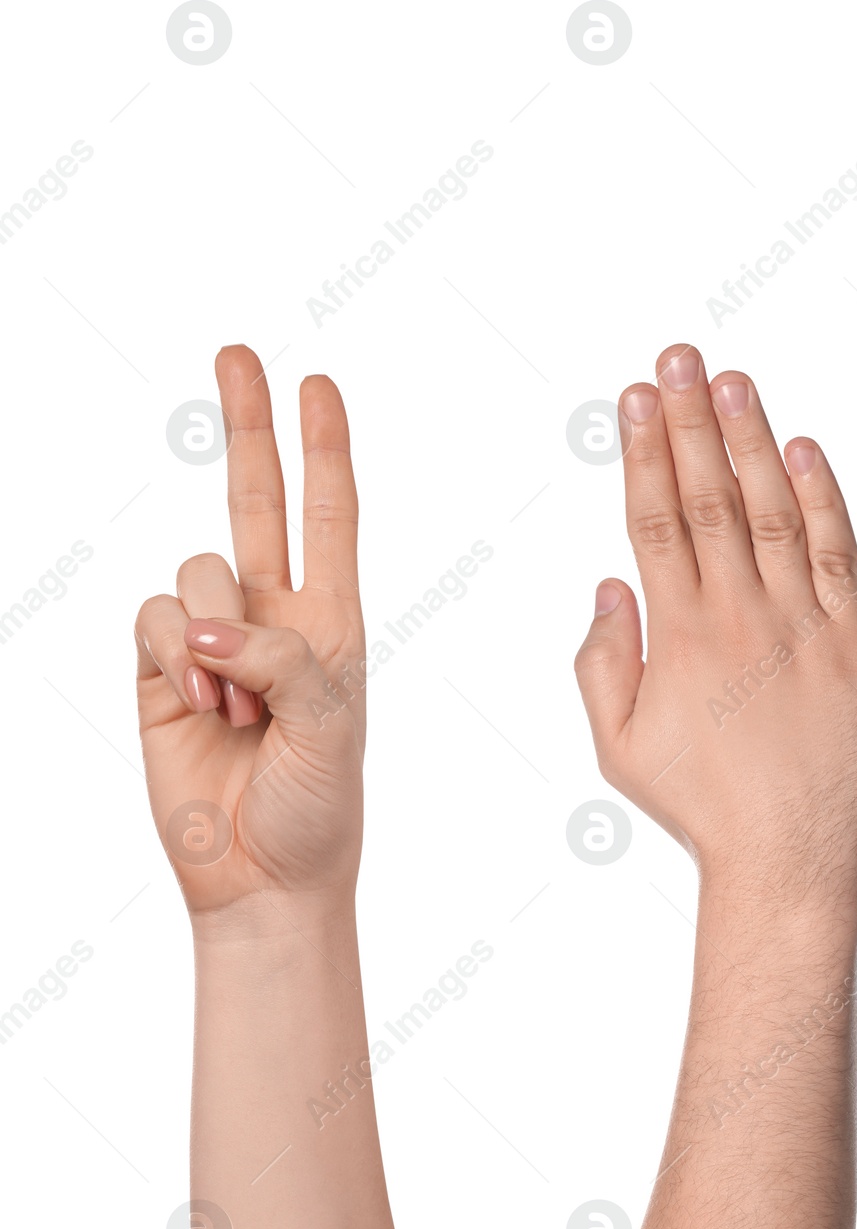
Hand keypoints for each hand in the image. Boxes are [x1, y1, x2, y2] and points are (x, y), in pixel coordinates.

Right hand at [135, 345, 365, 919]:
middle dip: (248, 427)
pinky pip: (150, 618)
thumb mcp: (332, 725)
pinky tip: (197, 708)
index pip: (330, 516)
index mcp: (333, 621)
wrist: (264, 875)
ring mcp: (212, 641)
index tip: (318, 385)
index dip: (324, 449)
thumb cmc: (320, 803)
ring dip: (213, 641)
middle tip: (237, 350)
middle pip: (257, 500)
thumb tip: (208, 623)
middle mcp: (272, 616)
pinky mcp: (158, 670)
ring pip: (196, 574)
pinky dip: (171, 657)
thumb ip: (282, 660)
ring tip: (239, 712)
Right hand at [573, 344, 856, 899]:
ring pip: (772, 511)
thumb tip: (610, 583)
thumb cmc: (701, 805)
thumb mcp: (620, 745)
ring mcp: (803, 623)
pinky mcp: (855, 642)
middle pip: (709, 497)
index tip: (637, 396)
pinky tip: (803, 452)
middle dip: (691, 420)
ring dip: (752, 441)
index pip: (655, 519)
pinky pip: (839, 556)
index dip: (645, 451)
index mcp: (681, 633)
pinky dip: (822, 501)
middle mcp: (741, 614)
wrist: (790, 855)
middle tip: (678, 357)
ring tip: (732, 381)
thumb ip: (603, 661)